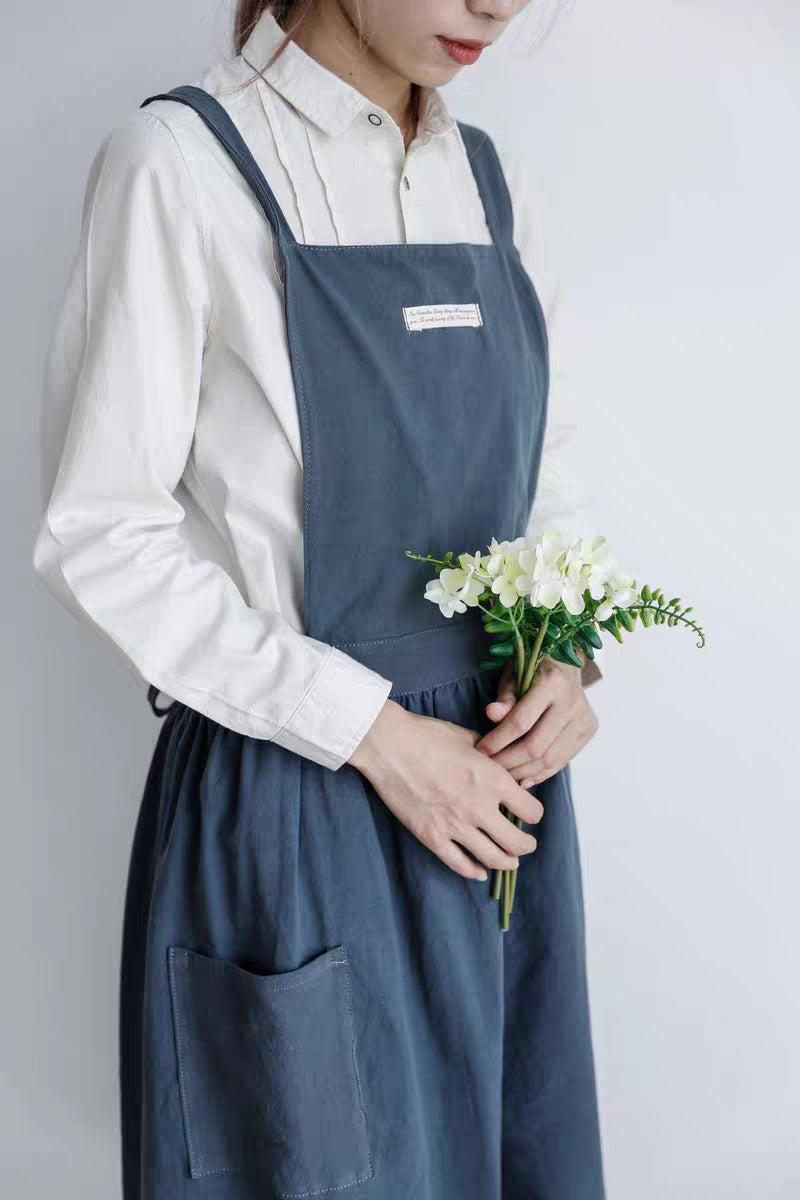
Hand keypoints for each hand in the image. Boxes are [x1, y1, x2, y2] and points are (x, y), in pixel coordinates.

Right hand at [348, 700, 543, 881]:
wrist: (388, 745)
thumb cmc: (427, 735)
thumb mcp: (469, 739)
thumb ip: (490, 757)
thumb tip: (501, 766)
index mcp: (494, 780)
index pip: (532, 811)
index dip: (533, 812)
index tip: (529, 812)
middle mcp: (480, 807)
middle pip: (518, 842)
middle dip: (527, 845)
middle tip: (527, 843)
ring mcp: (455, 825)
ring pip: (494, 858)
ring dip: (508, 862)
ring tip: (511, 861)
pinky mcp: (432, 837)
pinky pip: (460, 864)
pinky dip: (474, 872)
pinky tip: (480, 872)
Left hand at [473, 655, 598, 786]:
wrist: (566, 664)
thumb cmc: (533, 668)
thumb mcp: (514, 675)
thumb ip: (505, 698)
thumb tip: (490, 714)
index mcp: (552, 682)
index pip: (521, 721)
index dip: (498, 740)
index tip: (480, 751)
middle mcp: (572, 702)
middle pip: (536, 746)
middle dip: (508, 761)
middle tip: (490, 768)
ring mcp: (584, 718)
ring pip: (550, 758)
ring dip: (523, 772)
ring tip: (503, 775)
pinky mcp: (588, 730)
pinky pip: (562, 760)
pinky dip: (540, 773)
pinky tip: (522, 777)